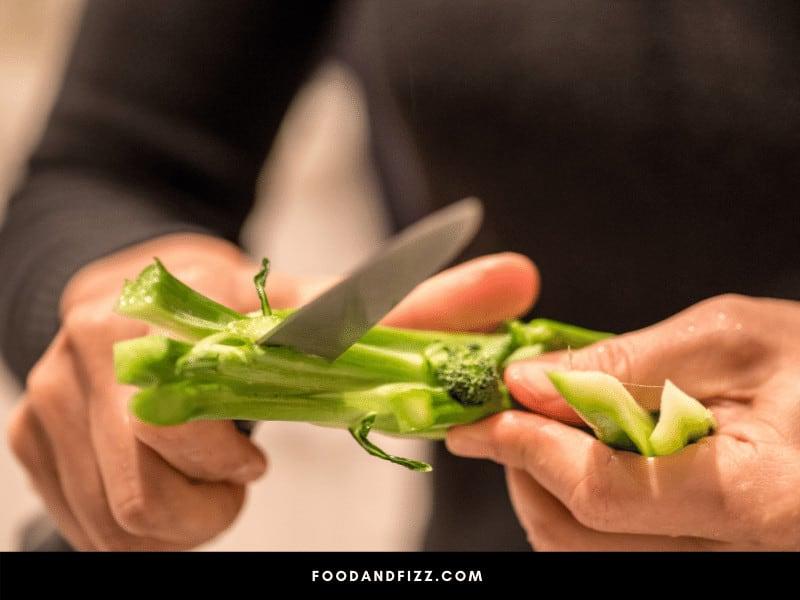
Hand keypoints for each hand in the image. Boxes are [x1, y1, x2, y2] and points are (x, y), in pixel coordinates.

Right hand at [7, 237, 537, 549]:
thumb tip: (522, 277)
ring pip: (130, 512)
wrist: (136, 294)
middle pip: (162, 468)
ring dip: (190, 508)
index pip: (217, 389)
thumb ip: (421, 303)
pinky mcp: (29, 436)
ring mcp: (50, 392)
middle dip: (219, 485)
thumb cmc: (243, 309)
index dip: (247, 438)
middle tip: (239, 453)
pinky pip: (96, 527)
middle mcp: (98, 342)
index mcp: (176, 296)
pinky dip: (147, 524)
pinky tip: (167, 477)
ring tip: (206, 464)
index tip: (258, 438)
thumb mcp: (323, 304)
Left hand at [447, 294, 799, 549]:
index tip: (476, 416)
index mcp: (761, 499)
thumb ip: (624, 365)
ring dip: (542, 484)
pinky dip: (578, 500)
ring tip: (543, 424)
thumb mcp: (731, 339)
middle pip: (577, 535)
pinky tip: (584, 452)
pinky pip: (615, 548)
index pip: (599, 490)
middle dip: (521, 467)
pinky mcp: (706, 556)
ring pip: (584, 550)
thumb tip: (531, 382)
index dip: (523, 446)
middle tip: (502, 412)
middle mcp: (737, 557)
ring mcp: (720, 565)